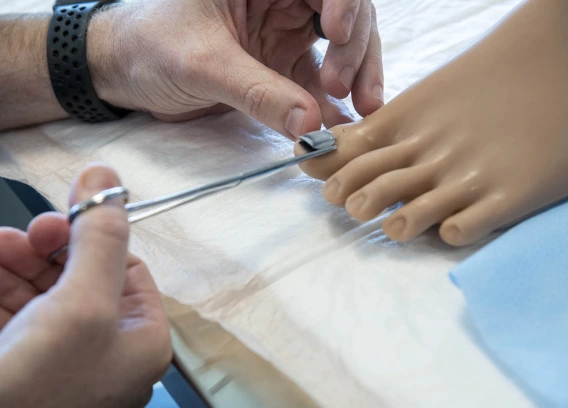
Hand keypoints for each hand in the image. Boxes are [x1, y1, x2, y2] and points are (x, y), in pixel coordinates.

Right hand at [0, 165, 171, 407]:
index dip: (96, 238)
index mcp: (140, 338)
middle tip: (25, 233)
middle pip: (81, 276)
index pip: (126, 269)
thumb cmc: (42, 392)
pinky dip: (1, 284)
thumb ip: (100, 240)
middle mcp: (106, 349)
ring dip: (17, 261)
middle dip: (49, 248)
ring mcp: (61, 358)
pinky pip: (15, 312)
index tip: (67, 214)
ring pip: (42, 291)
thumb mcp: (83, 305)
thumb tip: (107, 176)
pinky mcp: (21, 364)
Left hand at [88, 0, 382, 138]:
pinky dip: (330, 104)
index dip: (344, 2)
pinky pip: (315, 83)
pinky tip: (340, 125)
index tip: (338, 34)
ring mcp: (284, 34)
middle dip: (356, 50)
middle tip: (347, 91)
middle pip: (345, 14)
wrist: (125, 71)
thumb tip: (310, 124)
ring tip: (360, 112)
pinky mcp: (280, 66)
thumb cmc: (151, 45)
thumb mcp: (204, 64)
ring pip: (340, 50)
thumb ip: (257, 93)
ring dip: (354, 78)